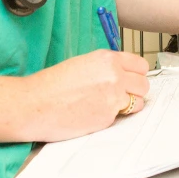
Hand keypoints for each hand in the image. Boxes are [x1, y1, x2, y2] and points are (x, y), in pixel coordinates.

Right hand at [20, 50, 149, 141]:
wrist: (34, 105)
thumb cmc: (52, 84)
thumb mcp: (82, 63)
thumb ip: (106, 67)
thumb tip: (122, 74)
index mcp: (108, 59)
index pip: (140, 65)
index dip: (137, 73)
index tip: (132, 79)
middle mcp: (114, 76)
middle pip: (144, 85)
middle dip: (135, 91)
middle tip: (122, 94)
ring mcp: (113, 98)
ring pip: (137, 103)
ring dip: (127, 105)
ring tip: (108, 105)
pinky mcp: (107, 118)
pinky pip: (119, 117)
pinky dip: (110, 117)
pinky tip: (93, 114)